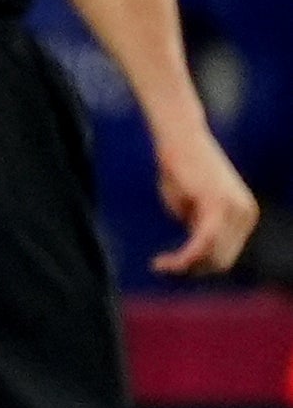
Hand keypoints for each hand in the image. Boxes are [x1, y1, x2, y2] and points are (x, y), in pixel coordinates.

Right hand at [150, 118, 258, 276]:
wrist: (179, 137)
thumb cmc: (181, 167)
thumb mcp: (192, 205)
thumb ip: (200, 226)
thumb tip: (197, 253)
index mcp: (245, 215)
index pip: (226, 255)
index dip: (199, 267)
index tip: (170, 265)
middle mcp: (246, 214)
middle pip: (221, 261)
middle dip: (192, 270)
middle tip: (162, 266)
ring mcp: (234, 210)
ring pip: (212, 257)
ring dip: (185, 266)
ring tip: (160, 264)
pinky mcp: (216, 205)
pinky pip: (202, 244)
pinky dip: (183, 258)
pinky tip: (164, 261)